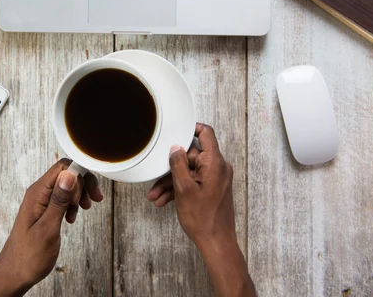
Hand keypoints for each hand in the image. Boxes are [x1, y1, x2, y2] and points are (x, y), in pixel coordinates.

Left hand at [0, 159, 103, 296]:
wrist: (15, 273)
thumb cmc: (28, 256)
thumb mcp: (48, 228)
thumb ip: (59, 200)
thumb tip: (69, 174)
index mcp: (37, 193)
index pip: (62, 167)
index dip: (79, 176)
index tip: (88, 193)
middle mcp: (38, 192)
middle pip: (66, 173)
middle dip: (83, 185)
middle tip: (91, 202)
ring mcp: (41, 200)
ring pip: (66, 185)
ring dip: (79, 195)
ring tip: (83, 210)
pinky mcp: (44, 209)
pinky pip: (62, 197)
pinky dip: (72, 204)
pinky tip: (72, 218)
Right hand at [147, 123, 255, 296]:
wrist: (216, 242)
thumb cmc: (204, 218)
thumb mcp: (184, 189)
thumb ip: (178, 164)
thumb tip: (175, 148)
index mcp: (215, 163)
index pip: (205, 134)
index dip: (190, 129)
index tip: (175, 131)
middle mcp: (218, 168)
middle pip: (191, 157)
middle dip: (171, 168)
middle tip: (154, 178)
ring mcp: (215, 179)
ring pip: (189, 172)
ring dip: (171, 182)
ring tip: (155, 196)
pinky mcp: (211, 189)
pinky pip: (193, 182)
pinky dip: (179, 189)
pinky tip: (163, 201)